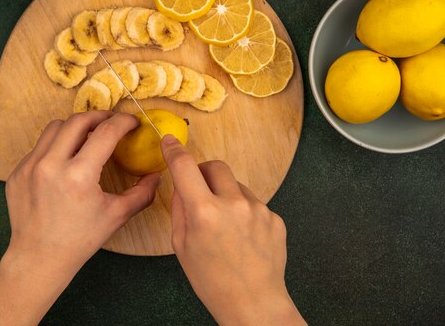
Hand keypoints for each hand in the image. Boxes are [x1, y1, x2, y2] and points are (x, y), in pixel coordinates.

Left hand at [0, 111, 159, 325]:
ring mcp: (30, 167)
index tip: (132, 122)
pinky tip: (67, 158)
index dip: (123, 122)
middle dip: (99, 116)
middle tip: (112, 122)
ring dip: (75, 126)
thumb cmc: (80, 239)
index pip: (105, 132)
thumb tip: (157, 175)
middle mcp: (51, 165)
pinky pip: (40, 146)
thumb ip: (142, 193)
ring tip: (88, 135)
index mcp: (79, 175)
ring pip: (55, 127)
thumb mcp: (116, 215)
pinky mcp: (18, 172)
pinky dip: (57, 145)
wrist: (39, 257)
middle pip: (78, 120)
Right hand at [161, 135, 305, 325]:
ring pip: (236, 185)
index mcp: (204, 212)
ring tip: (226, 228)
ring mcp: (258, 209)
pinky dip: (244, 212)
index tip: (170, 143)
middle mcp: (233, 204)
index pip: (185, 167)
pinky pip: (254, 203)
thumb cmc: (212, 281)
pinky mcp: (274, 217)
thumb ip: (180, 210)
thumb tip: (182, 186)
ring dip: (226, 196)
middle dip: (204, 173)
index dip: (174, 151)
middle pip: (216, 166)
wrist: (254, 303)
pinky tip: (243, 237)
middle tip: (201, 191)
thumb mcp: (182, 247)